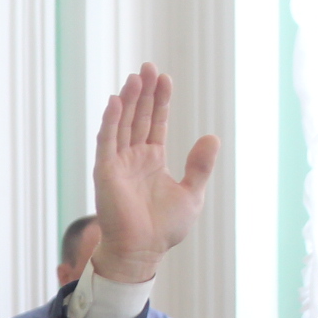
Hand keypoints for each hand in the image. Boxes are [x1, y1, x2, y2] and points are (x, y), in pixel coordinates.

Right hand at [91, 63, 216, 283]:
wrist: (143, 250)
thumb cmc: (164, 228)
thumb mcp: (191, 193)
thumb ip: (200, 166)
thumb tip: (211, 136)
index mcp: (152, 160)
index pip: (156, 122)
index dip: (160, 100)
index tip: (164, 78)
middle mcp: (133, 157)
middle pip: (139, 117)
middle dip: (143, 92)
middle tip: (148, 67)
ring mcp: (118, 163)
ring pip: (123, 124)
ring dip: (128, 100)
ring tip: (134, 77)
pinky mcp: (106, 172)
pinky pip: (107, 141)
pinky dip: (111, 121)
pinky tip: (116, 101)